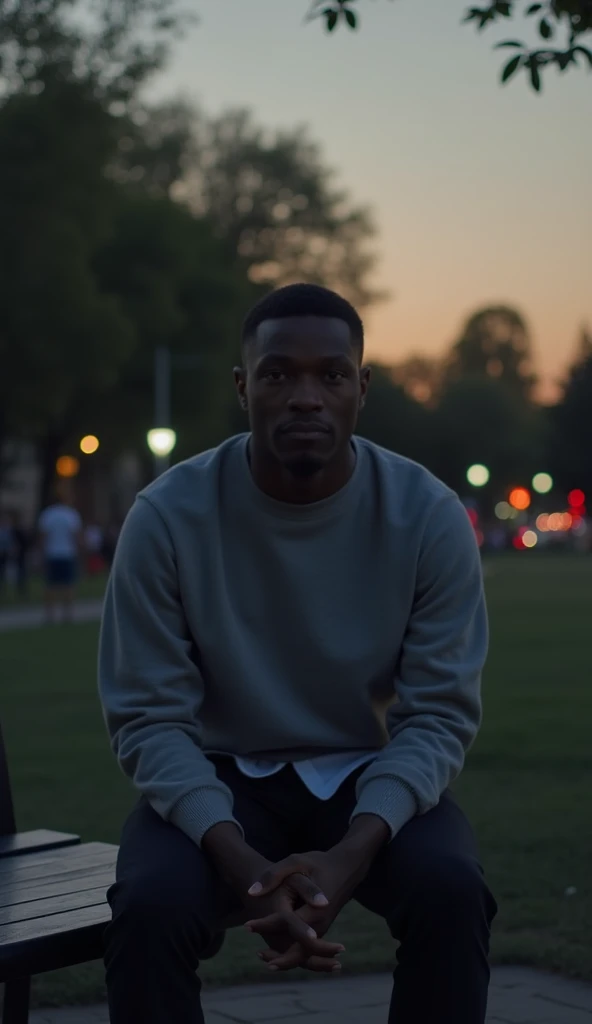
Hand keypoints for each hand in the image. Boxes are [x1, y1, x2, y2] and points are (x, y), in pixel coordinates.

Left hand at [201, 823, 343, 967]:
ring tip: (261, 955)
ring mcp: (322, 929)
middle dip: (279, 957)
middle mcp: (320, 925)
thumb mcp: (296, 861)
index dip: (265, 925)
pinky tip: (276, 951)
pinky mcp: (321, 930)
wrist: (346, 868)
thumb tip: (251, 893)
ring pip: (303, 952)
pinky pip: (306, 947)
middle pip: (298, 951)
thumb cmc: (319, 863)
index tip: (246, 926)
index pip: (287, 925)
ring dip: (284, 957)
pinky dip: (292, 952)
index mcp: (314, 910)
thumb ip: (273, 875)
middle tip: (259, 954)